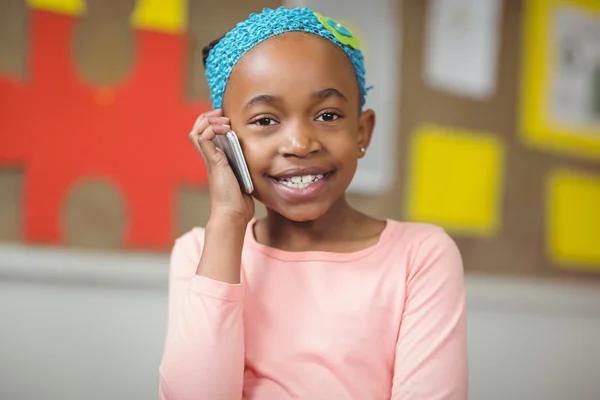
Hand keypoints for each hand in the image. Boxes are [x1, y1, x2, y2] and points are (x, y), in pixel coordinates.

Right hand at [189, 109, 254, 224]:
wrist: (233, 213)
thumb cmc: (240, 199)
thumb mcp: (245, 174)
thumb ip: (245, 162)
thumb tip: (262, 153)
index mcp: (217, 157)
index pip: (205, 132)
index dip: (212, 121)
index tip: (228, 118)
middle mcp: (210, 156)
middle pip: (196, 128)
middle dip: (209, 116)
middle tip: (224, 115)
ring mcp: (210, 158)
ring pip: (195, 130)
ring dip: (210, 120)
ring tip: (225, 122)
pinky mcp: (212, 161)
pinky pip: (202, 137)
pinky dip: (213, 128)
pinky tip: (227, 130)